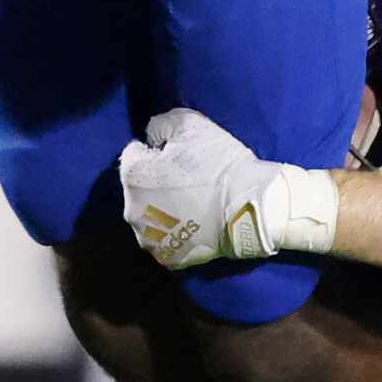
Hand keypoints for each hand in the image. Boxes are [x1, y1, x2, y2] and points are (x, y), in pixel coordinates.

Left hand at [118, 108, 334, 268]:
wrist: (249, 207)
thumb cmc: (218, 164)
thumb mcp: (189, 124)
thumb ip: (160, 125)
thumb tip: (150, 137)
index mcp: (132, 177)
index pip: (134, 155)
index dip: (156, 151)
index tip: (178, 155)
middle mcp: (132, 210)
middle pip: (138, 188)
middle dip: (154, 182)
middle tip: (186, 179)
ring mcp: (149, 239)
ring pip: (149, 216)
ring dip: (162, 208)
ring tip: (192, 202)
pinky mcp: (168, 257)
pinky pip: (165, 239)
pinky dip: (175, 232)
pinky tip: (194, 222)